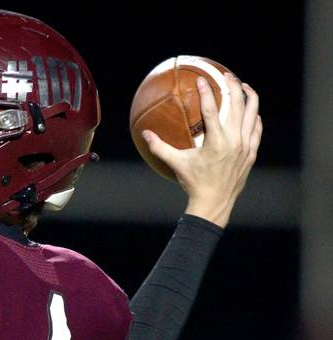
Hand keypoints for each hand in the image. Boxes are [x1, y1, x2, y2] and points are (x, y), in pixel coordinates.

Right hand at [142, 73, 262, 227]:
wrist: (214, 203)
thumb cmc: (193, 183)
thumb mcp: (176, 164)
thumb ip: (159, 147)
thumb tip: (144, 134)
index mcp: (216, 142)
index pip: (211, 110)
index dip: (206, 92)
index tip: (203, 79)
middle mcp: (234, 141)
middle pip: (237, 105)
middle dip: (233, 86)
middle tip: (226, 75)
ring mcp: (246, 146)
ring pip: (252, 114)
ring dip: (249, 96)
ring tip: (242, 85)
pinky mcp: (251, 152)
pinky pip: (256, 128)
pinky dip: (254, 116)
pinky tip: (250, 110)